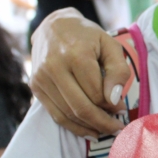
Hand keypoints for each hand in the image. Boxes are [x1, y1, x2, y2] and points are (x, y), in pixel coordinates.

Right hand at [30, 8, 129, 136]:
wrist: (53, 26)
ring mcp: (41, 78)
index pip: (96, 92)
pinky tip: (89, 131)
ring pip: (67, 115)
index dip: (112, 106)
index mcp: (76, 55)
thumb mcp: (110, 45)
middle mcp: (54, 68)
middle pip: (81, 107)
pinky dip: (74, 127)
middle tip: (117, 129)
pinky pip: (55, 115)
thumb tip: (114, 100)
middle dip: (102, 123)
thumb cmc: (87, 36)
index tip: (122, 109)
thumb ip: (118, 70)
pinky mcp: (35, 87)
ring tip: (106, 130)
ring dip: (89, 128)